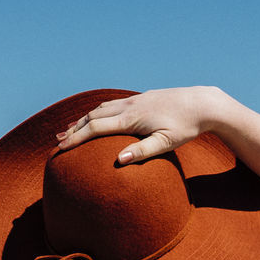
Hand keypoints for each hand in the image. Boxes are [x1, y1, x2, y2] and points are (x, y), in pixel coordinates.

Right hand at [55, 86, 230, 164]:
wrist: (202, 103)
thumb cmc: (186, 127)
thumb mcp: (166, 143)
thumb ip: (142, 152)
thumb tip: (118, 161)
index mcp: (131, 119)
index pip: (95, 128)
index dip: (76, 139)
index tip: (61, 148)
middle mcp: (128, 106)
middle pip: (92, 117)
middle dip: (73, 129)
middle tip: (57, 141)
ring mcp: (133, 100)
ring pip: (100, 109)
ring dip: (82, 119)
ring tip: (68, 130)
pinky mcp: (140, 98)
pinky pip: (111, 104)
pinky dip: (96, 112)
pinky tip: (94, 117)